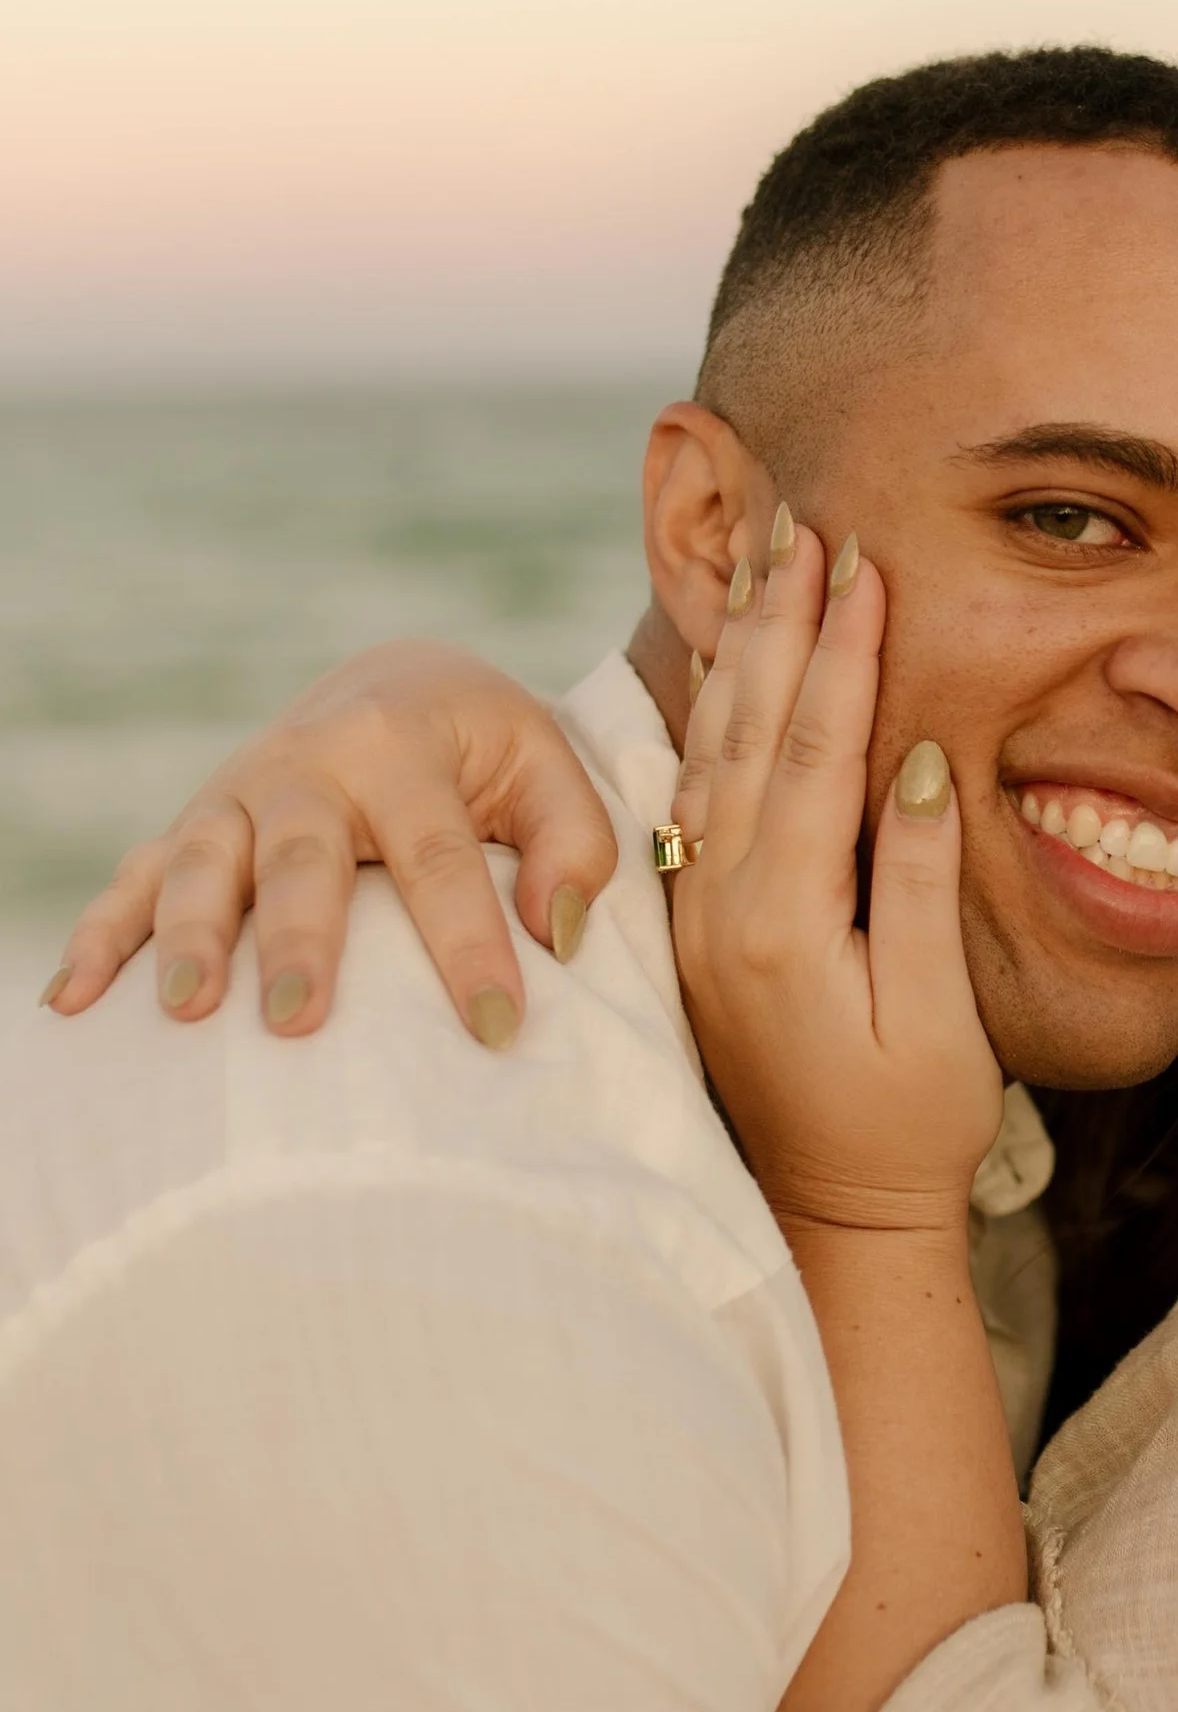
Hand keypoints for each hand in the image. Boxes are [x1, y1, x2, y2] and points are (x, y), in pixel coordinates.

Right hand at [40, 644, 617, 1044]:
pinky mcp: (193, 826)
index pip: (441, 857)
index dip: (471, 945)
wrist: (394, 682)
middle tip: (300, 1019)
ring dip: (188, 938)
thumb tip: (557, 933)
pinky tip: (69, 1003)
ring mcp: (236, 795)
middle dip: (298, 938)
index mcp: (401, 745)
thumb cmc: (484, 747)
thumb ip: (573, 843)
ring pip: (200, 864)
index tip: (499, 1029)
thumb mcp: (547, 767)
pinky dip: (97, 937)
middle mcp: (306, 765)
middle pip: (300, 856)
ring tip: (187, 1013)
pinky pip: (132, 879)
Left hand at [668, 525, 1001, 1234]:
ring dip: (741, 648)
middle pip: (747, 730)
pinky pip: (694, 790)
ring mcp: (700, 912)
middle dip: (780, 620)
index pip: (815, 752)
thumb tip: (914, 760)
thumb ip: (916, 885)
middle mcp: (723, 906)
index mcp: (785, 922)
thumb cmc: (908, 1124)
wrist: (832, 1215)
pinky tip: (730, 660)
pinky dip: (713, 711)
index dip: (843, 653)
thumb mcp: (932, 1016)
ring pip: (708, 750)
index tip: (865, 563)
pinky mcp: (698, 922)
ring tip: (763, 560)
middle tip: (802, 521)